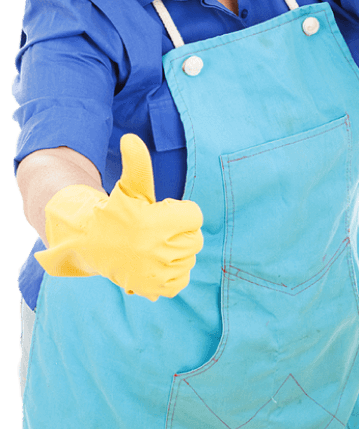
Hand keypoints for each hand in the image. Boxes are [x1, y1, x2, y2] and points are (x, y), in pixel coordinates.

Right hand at [35, 134, 202, 301]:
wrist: (94, 243)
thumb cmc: (118, 210)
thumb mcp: (129, 186)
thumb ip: (137, 163)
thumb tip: (130, 139)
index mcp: (155, 224)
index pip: (194, 216)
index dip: (179, 212)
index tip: (160, 213)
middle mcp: (157, 251)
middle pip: (195, 238)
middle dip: (180, 231)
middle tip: (156, 231)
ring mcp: (156, 273)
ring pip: (189, 259)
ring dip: (177, 252)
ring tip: (153, 247)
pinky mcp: (155, 290)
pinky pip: (182, 280)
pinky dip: (174, 272)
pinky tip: (156, 263)